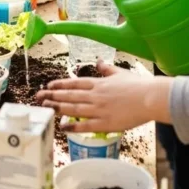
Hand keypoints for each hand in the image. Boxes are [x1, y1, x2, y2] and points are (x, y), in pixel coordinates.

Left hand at [36, 60, 172, 131]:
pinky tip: (63, 127)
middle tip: (38, 97)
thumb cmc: (138, 85)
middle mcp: (95, 95)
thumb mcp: (120, 73)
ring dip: (58, 108)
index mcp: (99, 84)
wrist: (150, 98)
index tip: (48, 86)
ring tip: (46, 108)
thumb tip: (99, 61)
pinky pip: (86, 126)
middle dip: (53, 96)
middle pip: (70, 96)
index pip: (74, 84)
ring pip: (74, 109)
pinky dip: (73, 127)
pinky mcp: (105, 123)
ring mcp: (99, 109)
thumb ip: (107, 69)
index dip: (60, 85)